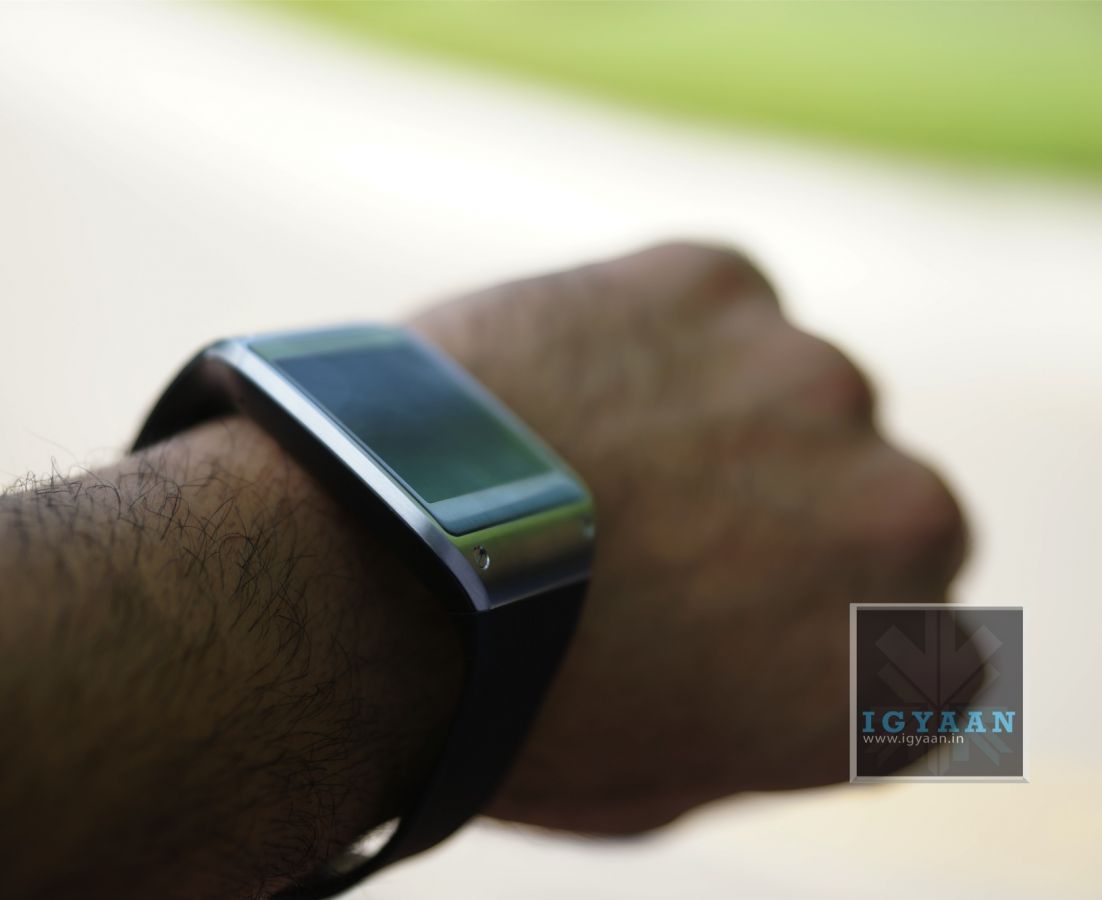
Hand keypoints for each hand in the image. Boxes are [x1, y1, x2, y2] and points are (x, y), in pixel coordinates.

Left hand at [412, 243, 967, 833]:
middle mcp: (900, 519)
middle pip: (874, 499)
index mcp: (899, 670)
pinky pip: (710, 304)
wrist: (377, 581)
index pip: (913, 635)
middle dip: (789, 509)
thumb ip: (770, 703)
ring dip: (717, 414)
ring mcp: (814, 383)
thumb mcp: (664, 776)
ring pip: (790, 390)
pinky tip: (557, 385)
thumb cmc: (503, 711)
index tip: (742, 606)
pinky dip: (649, 335)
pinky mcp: (716, 281)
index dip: (815, 616)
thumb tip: (779, 644)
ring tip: (582, 454)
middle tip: (663, 521)